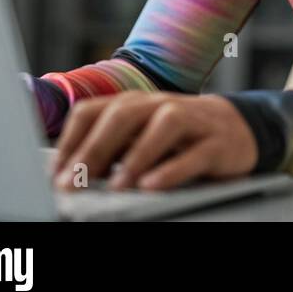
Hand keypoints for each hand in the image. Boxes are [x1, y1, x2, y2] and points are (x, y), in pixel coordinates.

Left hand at [51, 92, 258, 191]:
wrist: (237, 129)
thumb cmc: (177, 138)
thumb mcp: (139, 137)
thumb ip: (109, 149)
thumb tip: (68, 174)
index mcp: (134, 104)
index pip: (92, 111)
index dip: (70, 141)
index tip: (55, 174)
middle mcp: (160, 105)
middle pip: (122, 115)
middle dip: (94, 149)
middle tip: (73, 182)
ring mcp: (192, 120)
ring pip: (163, 126)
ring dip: (136, 156)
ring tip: (116, 187)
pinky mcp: (218, 142)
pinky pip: (195, 153)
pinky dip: (172, 169)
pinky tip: (153, 185)